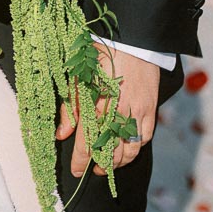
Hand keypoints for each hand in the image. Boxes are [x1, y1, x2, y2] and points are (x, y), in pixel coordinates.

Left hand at [56, 45, 159, 177]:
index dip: (81, 159)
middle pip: (110, 149)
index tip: (76, 170)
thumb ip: (70, 107)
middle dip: (100, 164)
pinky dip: (135, 149)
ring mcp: (137, 111)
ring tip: (108, 166)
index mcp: (98, 102)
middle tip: (92, 169)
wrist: (131, 41)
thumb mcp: (78, 77)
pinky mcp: (150, 110)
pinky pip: (144, 138)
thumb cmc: (100, 55)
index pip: (88, 140)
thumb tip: (62, 134)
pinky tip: (126, 151)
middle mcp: (119, 110)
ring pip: (129, 148)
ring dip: (118, 162)